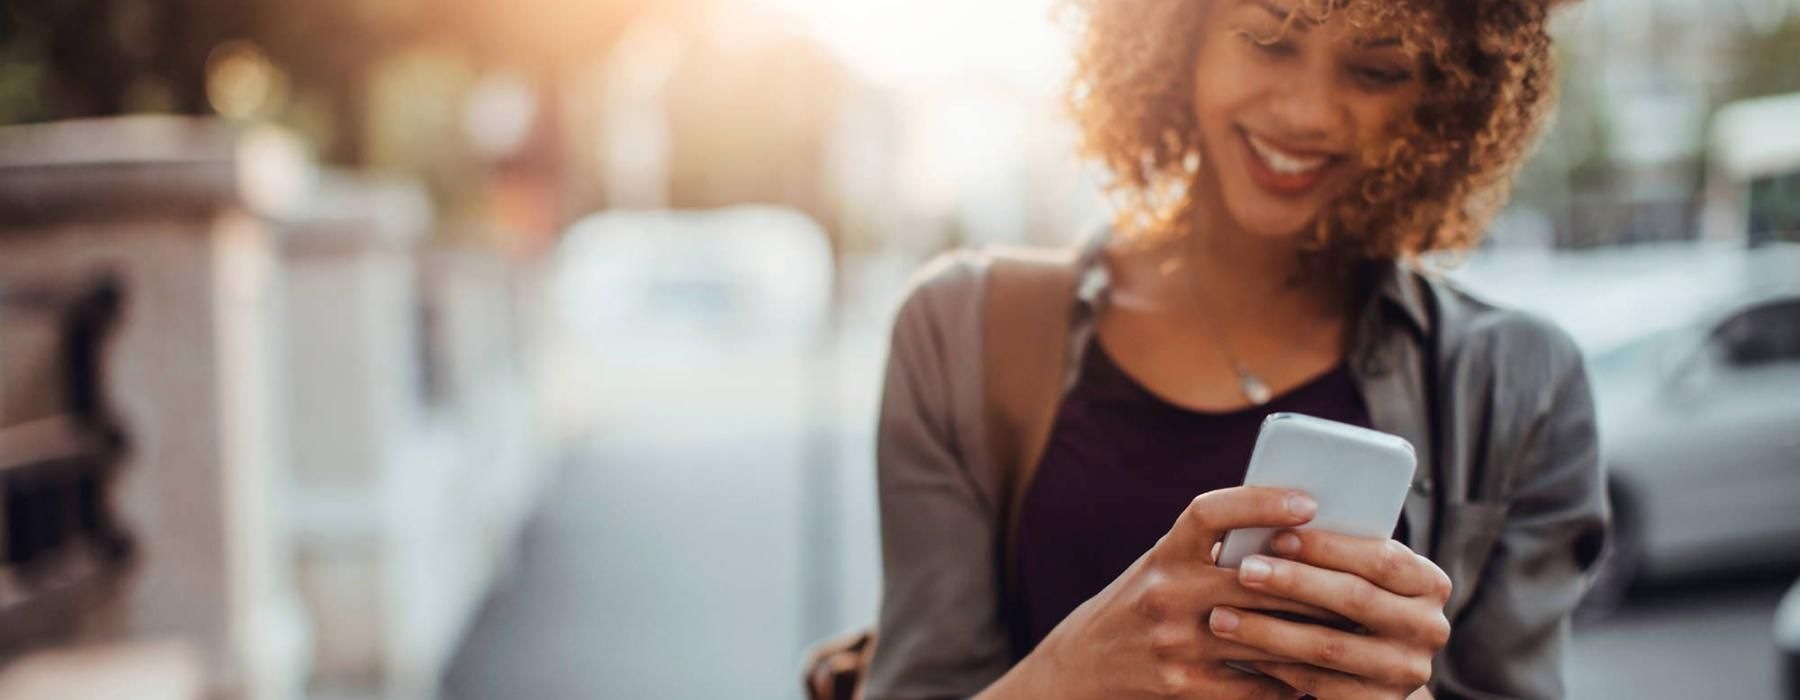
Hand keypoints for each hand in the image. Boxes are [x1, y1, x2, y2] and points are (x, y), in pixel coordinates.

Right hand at [981, 487, 1335, 699]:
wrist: (1082, 666)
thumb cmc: (1140, 605)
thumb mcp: (1163, 567)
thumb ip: (1213, 553)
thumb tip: (1295, 535)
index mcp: (1164, 553)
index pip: (1212, 513)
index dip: (1260, 501)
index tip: (1307, 502)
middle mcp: (1166, 592)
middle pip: (1257, 581)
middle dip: (1314, 583)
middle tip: (1362, 579)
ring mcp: (1174, 642)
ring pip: (1264, 635)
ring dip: (1312, 634)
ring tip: (1351, 629)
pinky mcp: (1182, 686)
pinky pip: (1254, 683)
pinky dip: (1289, 680)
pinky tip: (1313, 673)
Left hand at [1207, 529, 1452, 698]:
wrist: (1373, 670)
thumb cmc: (1351, 601)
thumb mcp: (1360, 574)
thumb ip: (1335, 553)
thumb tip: (1273, 520)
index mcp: (1429, 583)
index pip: (1380, 557)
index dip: (1327, 547)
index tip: (1276, 536)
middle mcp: (1429, 628)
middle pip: (1354, 599)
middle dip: (1293, 583)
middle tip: (1244, 571)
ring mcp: (1407, 671)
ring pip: (1329, 646)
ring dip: (1269, 630)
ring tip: (1222, 617)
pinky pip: (1318, 683)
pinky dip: (1276, 666)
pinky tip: (1242, 653)